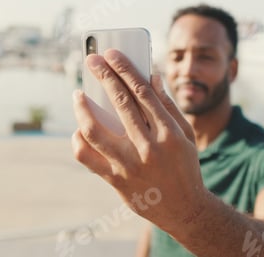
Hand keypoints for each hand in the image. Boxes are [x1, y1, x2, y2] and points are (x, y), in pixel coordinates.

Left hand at [72, 49, 205, 230]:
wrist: (184, 209)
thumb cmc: (185, 167)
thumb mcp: (185, 136)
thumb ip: (169, 106)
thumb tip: (152, 77)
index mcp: (169, 133)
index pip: (143, 92)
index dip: (126, 69)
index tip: (113, 54)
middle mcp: (149, 147)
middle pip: (120, 103)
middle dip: (104, 76)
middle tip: (92, 61)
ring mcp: (130, 165)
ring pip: (96, 129)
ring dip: (83, 107)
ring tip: (78, 94)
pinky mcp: (116, 180)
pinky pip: (88, 157)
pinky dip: (79, 140)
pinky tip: (79, 129)